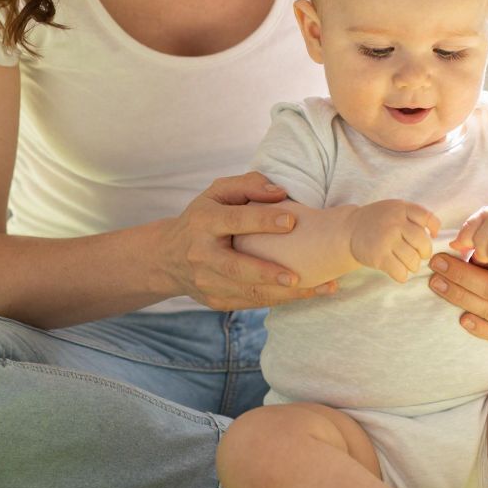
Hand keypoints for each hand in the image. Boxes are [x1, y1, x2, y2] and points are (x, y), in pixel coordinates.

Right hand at [152, 172, 337, 310]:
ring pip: (247, 292)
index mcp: (204, 222)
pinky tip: (306, 295)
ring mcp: (206, 282)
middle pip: (235, 267)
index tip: (292, 221)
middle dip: (267, 272)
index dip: (262, 221)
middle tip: (297, 276)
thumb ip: (248, 185)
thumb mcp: (217, 192)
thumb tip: (280, 193)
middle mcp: (202, 254)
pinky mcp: (215, 301)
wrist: (167, 257)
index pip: (235, 221)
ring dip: (284, 294)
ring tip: (320, 289)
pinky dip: (278, 300)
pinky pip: (250, 303)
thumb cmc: (204, 217)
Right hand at [349, 199, 441, 282]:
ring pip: (413, 260)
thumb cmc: (378, 221)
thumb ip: (413, 217)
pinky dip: (402, 275)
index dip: (434, 228)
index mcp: (401, 209)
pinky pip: (400, 272)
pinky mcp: (378, 256)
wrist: (350, 229)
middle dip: (425, 252)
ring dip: (413, 266)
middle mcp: (394, 222)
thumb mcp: (395, 210)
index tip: (432, 235)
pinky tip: (399, 272)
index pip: (428, 217)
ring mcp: (386, 239)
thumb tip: (435, 234)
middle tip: (420, 255)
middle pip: (422, 242)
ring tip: (408, 264)